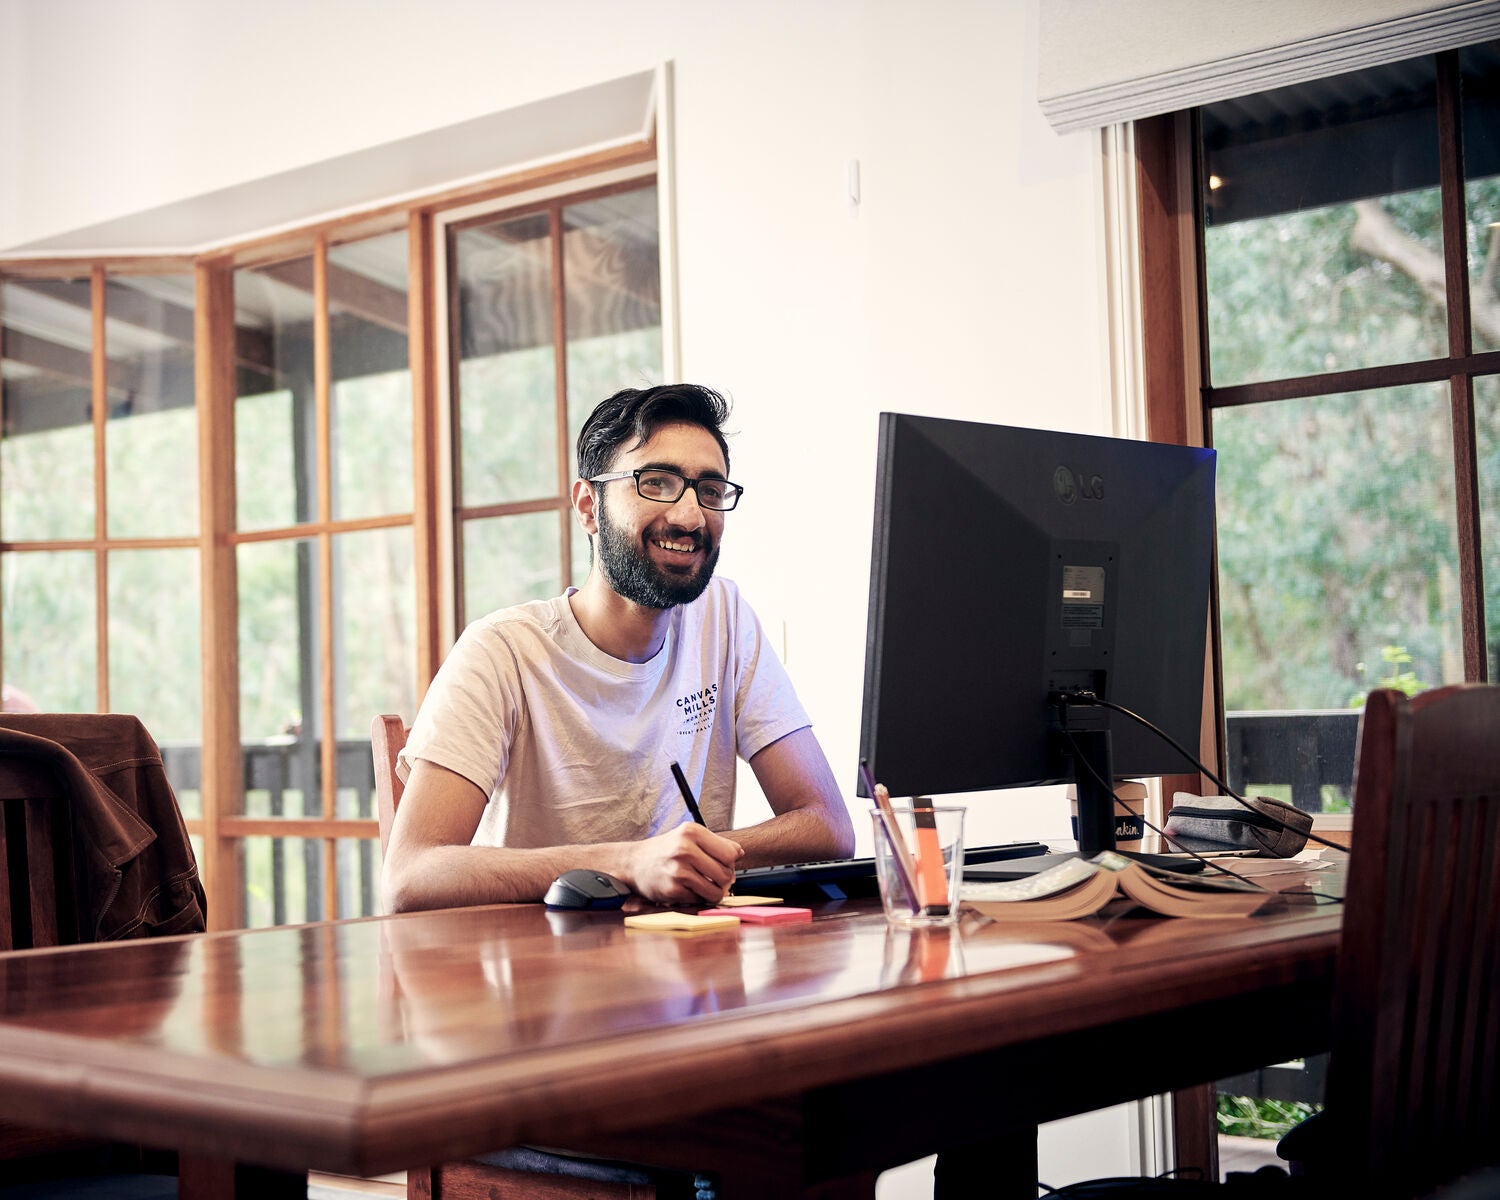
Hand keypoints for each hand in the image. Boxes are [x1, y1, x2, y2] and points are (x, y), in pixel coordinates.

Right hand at [626, 824, 742, 905]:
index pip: (730, 854)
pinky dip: (698, 898)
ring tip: (704, 885)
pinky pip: (700, 900)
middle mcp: (685, 849)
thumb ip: (716, 843)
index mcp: (692, 832)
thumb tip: (740, 853)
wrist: (634, 863)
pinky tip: (689, 889)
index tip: (722, 864)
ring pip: (716, 891)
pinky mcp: (673, 890)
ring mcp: (678, 870)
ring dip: (714, 892)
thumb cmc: (666, 850)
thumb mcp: (689, 837)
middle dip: (723, 880)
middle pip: (726, 874)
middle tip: (713, 878)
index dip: (730, 862)